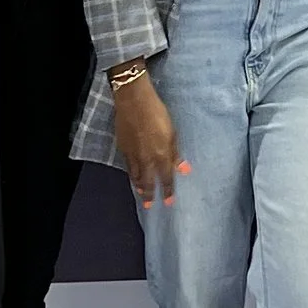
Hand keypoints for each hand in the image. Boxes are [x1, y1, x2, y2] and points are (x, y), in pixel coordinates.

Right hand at [113, 72, 185, 205]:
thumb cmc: (157, 113)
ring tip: (140, 195)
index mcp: (161, 154)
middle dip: (150, 194)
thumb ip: (176, 153)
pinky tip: (132, 176)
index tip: (169, 202)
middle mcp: (147, 158)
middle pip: (148, 181)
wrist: (134, 101)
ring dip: (139, 187)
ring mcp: (133, 154)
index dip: (168, 190)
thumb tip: (184, 170)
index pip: (166, 178)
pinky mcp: (123, 148)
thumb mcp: (172, 132)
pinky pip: (128, 166)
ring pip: (136, 176)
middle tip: (149, 206)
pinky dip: (131, 175)